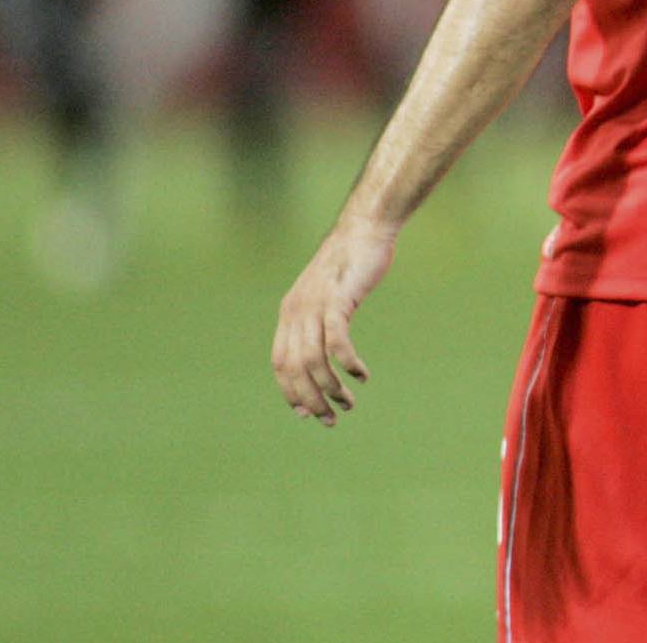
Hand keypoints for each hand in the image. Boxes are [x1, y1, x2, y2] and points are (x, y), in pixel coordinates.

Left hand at [271, 216, 394, 426]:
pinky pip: (336, 342)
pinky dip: (347, 364)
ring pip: (314, 362)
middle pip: (296, 369)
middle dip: (312, 400)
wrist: (365, 228)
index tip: (308, 413)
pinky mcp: (337, 300)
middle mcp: (296, 310)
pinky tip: (361, 374)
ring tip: (349, 403)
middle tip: (332, 419)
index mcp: (289, 311)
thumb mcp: (326, 294)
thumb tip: (322, 355)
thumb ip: (318, 320)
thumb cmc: (350, 262)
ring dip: (331, 389)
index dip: (291, 392)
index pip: (280, 364)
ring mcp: (315, 305)